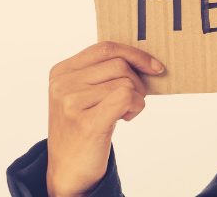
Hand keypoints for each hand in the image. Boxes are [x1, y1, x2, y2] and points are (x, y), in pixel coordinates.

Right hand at [45, 41, 164, 196]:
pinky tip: (125, 119)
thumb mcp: (85, 94)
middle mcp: (62, 84)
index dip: (135, 54)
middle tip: (133, 101)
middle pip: (119, 64)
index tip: (155, 66)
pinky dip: (136, 107)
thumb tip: (146, 60)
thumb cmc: (85, 128)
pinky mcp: (87, 122)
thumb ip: (103, 73)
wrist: (69, 169)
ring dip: (137, 99)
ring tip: (124, 113)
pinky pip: (127, 97)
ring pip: (126, 82)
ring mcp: (71, 102)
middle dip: (138, 82)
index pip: (105, 48)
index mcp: (61, 72)